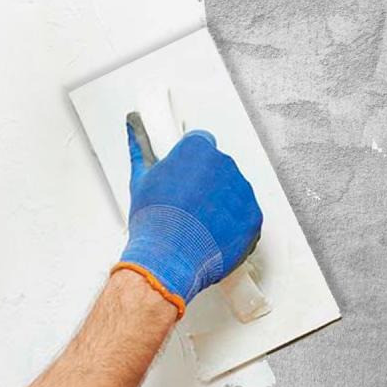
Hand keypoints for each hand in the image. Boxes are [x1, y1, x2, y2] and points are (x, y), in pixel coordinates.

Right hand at [112, 112, 262, 316]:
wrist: (168, 259)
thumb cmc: (154, 221)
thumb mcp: (141, 180)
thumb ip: (140, 148)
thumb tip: (134, 128)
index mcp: (198, 149)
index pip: (202, 144)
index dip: (191, 163)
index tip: (185, 178)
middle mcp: (224, 163)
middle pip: (219, 168)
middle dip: (206, 184)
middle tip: (187, 206)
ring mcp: (241, 190)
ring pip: (234, 191)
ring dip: (221, 204)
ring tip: (198, 224)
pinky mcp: (253, 215)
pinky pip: (246, 215)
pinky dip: (234, 225)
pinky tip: (213, 235)